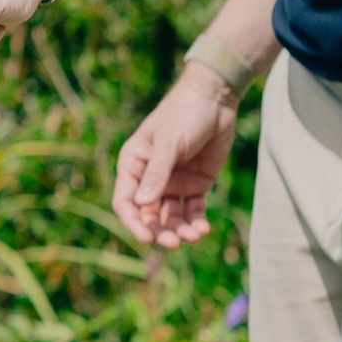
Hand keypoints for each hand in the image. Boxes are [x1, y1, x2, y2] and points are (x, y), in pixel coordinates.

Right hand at [113, 67, 238, 246]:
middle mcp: (150, 178)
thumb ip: (157, 173)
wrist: (215, 99)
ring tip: (195, 235)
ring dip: (180, 230)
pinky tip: (204, 229)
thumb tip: (140, 205)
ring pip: (171, 217)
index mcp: (134, 165)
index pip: (126, 202)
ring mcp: (174, 183)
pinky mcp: (196, 184)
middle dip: (160, 232)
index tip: (148, 239)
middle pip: (148, 216)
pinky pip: (193, 211)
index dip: (134, 223)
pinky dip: (197, 222)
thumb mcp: (169, 143)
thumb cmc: (184, 114)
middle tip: (175, 243)